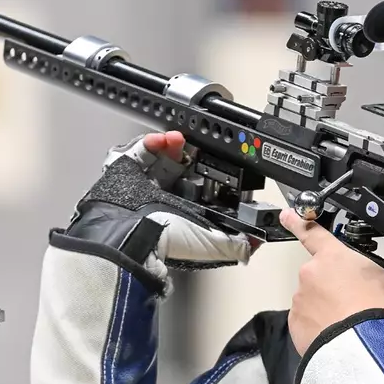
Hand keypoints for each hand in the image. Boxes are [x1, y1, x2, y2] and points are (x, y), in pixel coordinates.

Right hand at [75, 130, 255, 276]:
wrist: (130, 233)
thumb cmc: (167, 240)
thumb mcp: (212, 244)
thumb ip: (236, 243)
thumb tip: (255, 243)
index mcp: (183, 214)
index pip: (199, 190)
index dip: (209, 175)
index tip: (217, 164)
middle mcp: (163, 199)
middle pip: (181, 168)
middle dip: (190, 155)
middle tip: (197, 148)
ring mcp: (145, 184)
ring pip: (162, 157)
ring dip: (173, 145)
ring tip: (179, 140)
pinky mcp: (128, 170)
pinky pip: (140, 150)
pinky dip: (152, 141)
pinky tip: (162, 139)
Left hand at [280, 208, 383, 354]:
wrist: (363, 347)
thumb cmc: (380, 309)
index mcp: (333, 256)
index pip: (313, 232)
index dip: (298, 221)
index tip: (287, 215)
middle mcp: (310, 273)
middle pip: (321, 275)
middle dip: (335, 286)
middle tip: (356, 302)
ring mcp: (300, 300)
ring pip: (314, 300)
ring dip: (329, 307)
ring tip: (350, 322)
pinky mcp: (295, 324)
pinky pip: (308, 321)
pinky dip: (321, 326)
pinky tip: (338, 333)